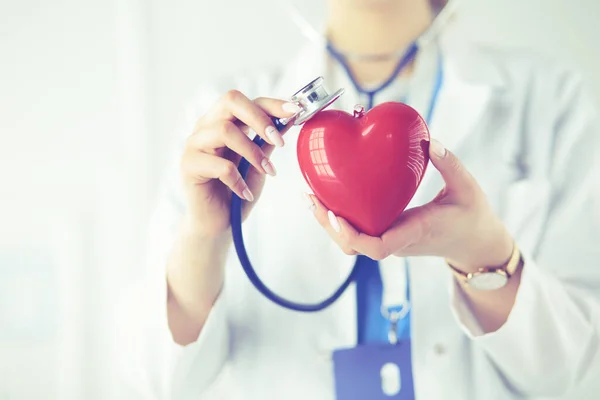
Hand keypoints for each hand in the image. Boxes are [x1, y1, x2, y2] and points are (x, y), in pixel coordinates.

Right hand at [181, 90, 299, 238]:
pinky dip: (239, 180)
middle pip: (230, 101)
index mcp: (222, 122)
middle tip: (279, 141)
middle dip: (260, 118)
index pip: (245, 101)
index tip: (295, 111)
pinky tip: (245, 192)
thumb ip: (268, 142)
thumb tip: (288, 119)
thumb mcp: (259, 164)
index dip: (271, 103)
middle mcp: (205, 127)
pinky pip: (220, 165)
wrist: (217, 224)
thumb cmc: (238, 191)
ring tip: (268, 171)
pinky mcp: (188, 166)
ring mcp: (194, 145)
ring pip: (225, 131)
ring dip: (253, 152)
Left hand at [307, 139, 513, 271]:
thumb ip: (450, 164)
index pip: (377, 247)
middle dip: (329, 224)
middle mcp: (398, 240)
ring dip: (329, 222)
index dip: (352, 236)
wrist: (475, 244)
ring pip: (351, 241)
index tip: (335, 214)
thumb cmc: (473, 217)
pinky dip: (339, 217)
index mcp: (414, 232)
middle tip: (311, 196)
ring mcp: (391, 239)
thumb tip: (430, 141)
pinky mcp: (388, 233)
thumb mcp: (468, 188)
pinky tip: (327, 194)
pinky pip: (358, 231)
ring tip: (310, 195)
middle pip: (352, 245)